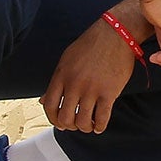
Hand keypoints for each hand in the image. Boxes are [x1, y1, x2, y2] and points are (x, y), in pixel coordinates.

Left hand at [42, 15, 140, 133]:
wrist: (116, 33)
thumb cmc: (91, 44)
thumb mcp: (67, 60)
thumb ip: (56, 81)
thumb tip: (43, 100)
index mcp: (61, 76)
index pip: (49, 106)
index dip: (53, 119)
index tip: (59, 123)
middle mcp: (74, 85)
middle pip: (65, 117)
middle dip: (69, 126)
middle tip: (75, 125)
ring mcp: (92, 89)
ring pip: (83, 121)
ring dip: (85, 128)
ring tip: (89, 125)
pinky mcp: (110, 92)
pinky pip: (102, 117)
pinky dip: (100, 126)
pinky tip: (100, 126)